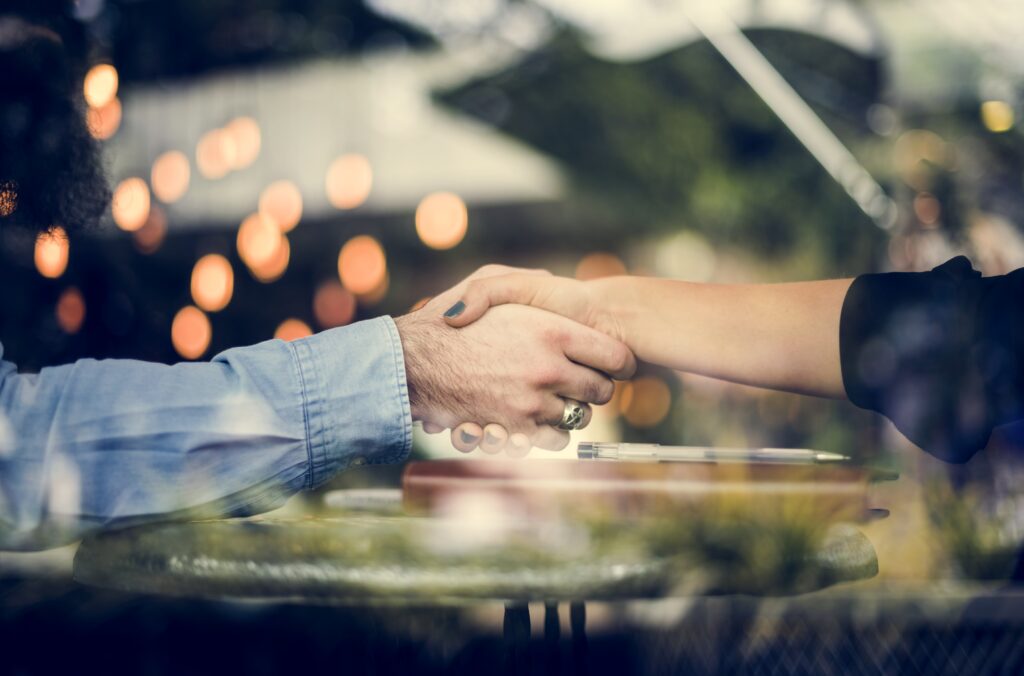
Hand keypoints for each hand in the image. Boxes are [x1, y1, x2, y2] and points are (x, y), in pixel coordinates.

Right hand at [395, 266, 635, 451]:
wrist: (413, 363)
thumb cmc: (449, 322)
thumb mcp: (487, 282)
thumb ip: (526, 280)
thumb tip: (553, 281)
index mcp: (550, 331)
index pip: (615, 357)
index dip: (620, 363)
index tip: (615, 365)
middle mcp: (548, 369)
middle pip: (601, 391)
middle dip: (596, 387)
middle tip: (582, 381)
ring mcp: (533, 403)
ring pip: (579, 417)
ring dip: (572, 409)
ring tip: (553, 397)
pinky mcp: (516, 430)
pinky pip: (556, 440)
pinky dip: (552, 432)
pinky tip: (537, 416)